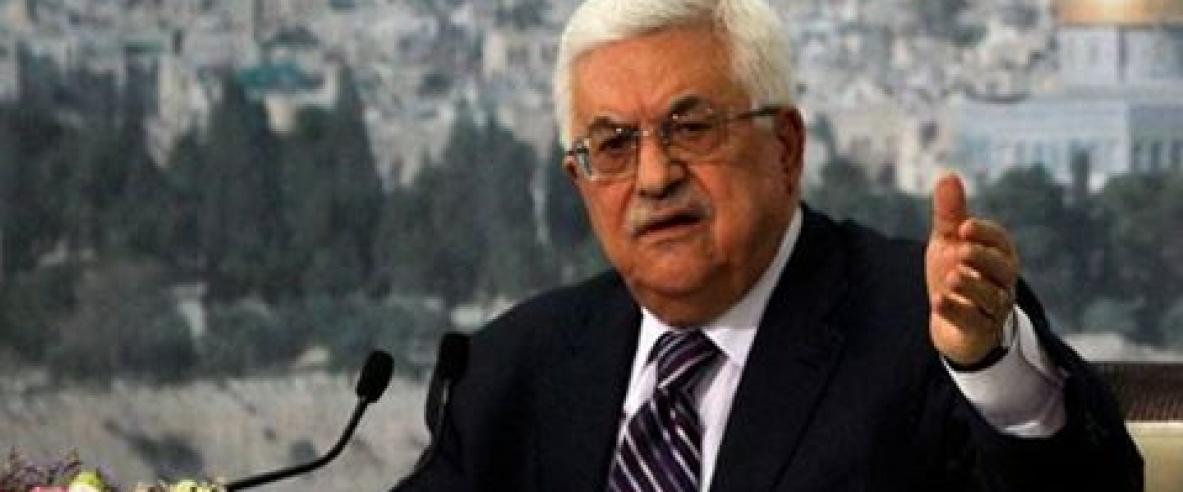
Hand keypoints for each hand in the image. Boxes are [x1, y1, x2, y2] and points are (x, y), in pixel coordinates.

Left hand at [925, 174, 1018, 365]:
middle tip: (962, 251)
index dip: (985, 233)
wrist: (950, 320)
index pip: (1001, 241)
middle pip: (1003, 269)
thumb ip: (950, 214)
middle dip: (983, 259)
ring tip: (951, 278)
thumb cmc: (955, 273)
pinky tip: (937, 301)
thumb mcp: (949, 242)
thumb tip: (949, 175)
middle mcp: (1002, 282)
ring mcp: (993, 308)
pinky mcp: (980, 331)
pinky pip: (973, 323)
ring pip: (991, 298)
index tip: (964, 226)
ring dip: (970, 286)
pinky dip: (956, 312)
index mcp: (998, 255)